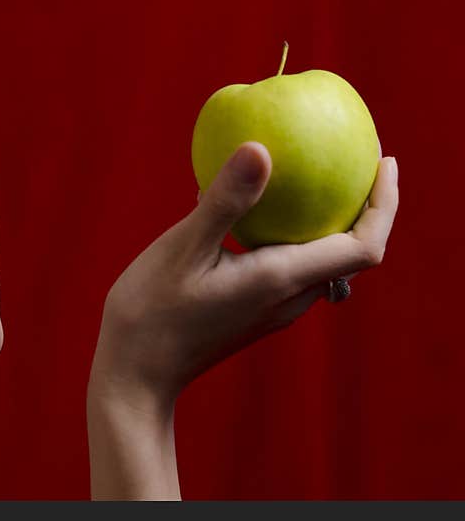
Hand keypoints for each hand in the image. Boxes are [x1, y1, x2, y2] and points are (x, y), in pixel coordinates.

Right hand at [90, 141, 398, 412]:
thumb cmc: (153, 313)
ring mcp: (273, 309)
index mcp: (281, 280)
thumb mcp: (183, 249)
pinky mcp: (254, 311)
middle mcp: (288, 298)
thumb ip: (226, 201)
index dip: (384, 204)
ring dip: (330, 220)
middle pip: (351, 252)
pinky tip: (261, 209)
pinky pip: (291, 266)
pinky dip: (295, 233)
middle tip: (356, 157)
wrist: (136, 373)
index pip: (363, 246)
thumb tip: (260, 147)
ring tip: (315, 176)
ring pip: (322, 261)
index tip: (384, 161)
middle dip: (365, 205)